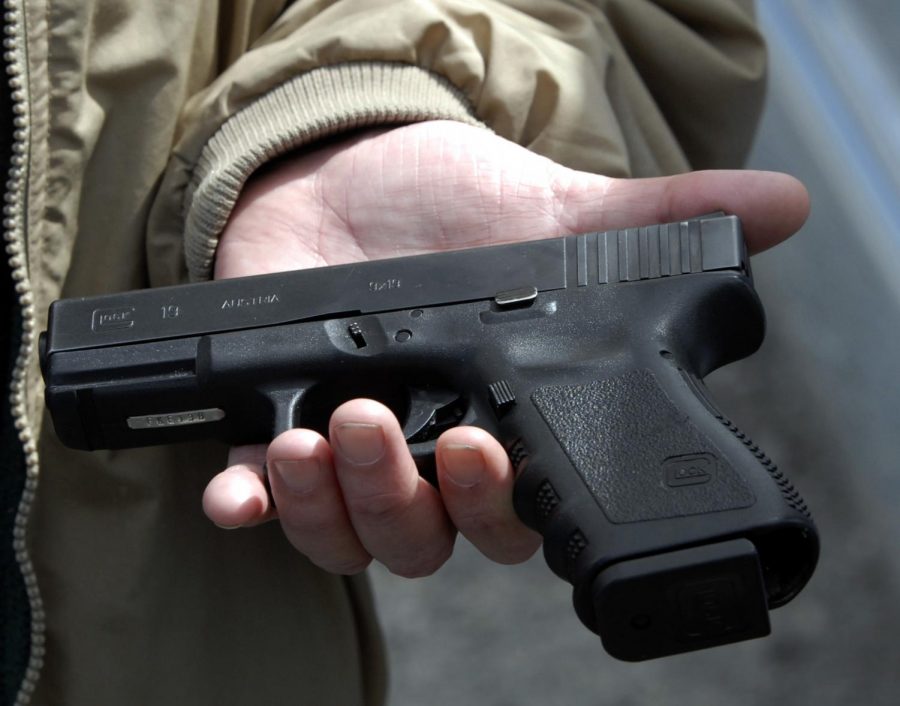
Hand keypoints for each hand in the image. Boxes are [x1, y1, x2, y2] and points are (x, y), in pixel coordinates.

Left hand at [201, 120, 808, 576]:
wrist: (354, 175)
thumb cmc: (458, 209)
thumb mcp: (559, 218)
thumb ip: (658, 226)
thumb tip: (779, 209)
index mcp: (499, 435)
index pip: (513, 516)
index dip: (500, 505)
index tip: (485, 446)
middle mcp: (428, 465)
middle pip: (424, 540)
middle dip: (406, 500)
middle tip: (390, 425)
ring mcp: (353, 456)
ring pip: (348, 535)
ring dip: (331, 503)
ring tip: (318, 433)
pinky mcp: (278, 431)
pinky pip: (262, 500)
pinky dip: (251, 503)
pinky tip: (238, 491)